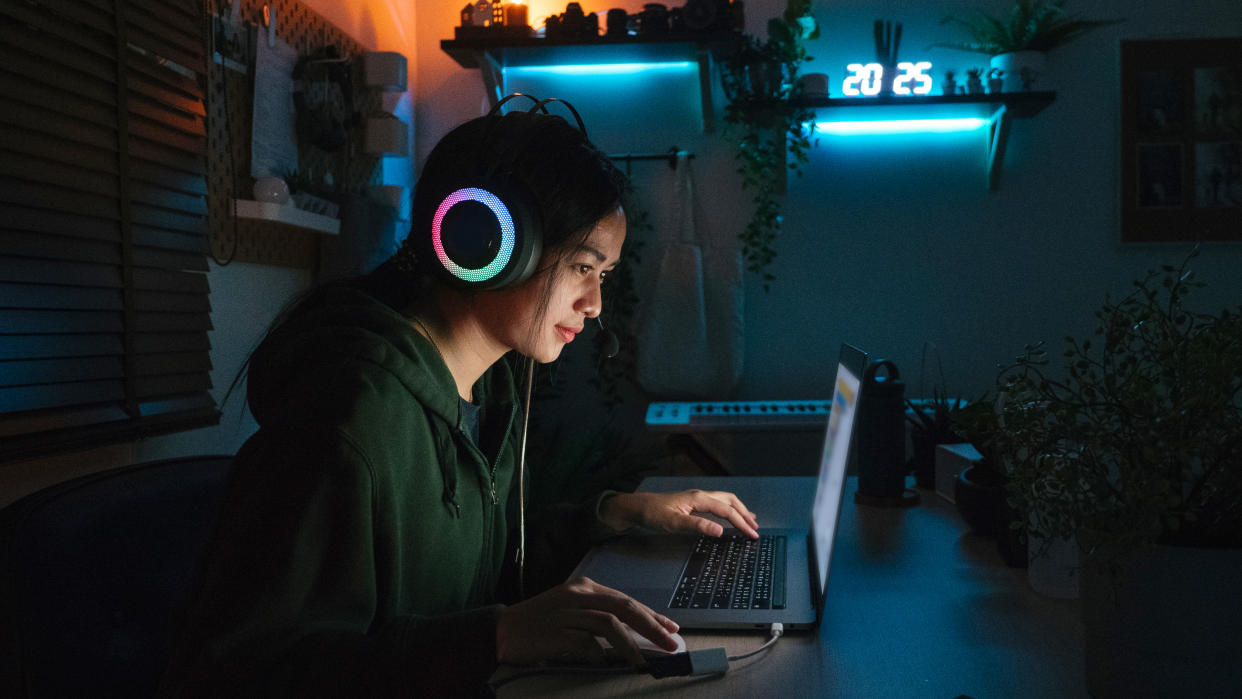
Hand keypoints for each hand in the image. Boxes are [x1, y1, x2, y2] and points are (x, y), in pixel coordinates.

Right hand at [496, 576, 679, 666]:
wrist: (503, 630)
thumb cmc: (540, 623)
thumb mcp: (571, 610)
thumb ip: (598, 616)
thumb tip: (632, 633)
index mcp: (584, 587)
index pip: (626, 600)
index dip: (651, 614)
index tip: (671, 629)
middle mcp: (578, 594)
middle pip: (624, 607)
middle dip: (651, 626)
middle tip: (670, 644)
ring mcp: (567, 612)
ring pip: (610, 624)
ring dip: (631, 644)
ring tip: (643, 662)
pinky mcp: (557, 631)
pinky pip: (587, 642)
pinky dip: (601, 654)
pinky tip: (607, 663)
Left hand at [600, 490, 758, 538]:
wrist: (637, 508)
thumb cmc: (653, 514)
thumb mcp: (674, 523)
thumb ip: (698, 526)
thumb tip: (720, 531)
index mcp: (699, 498)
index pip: (727, 510)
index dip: (742, 523)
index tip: (752, 534)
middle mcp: (700, 495)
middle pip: (731, 501)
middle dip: (745, 514)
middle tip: (755, 529)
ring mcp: (697, 497)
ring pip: (725, 500)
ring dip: (739, 510)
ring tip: (751, 521)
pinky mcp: (693, 502)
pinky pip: (718, 503)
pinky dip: (729, 509)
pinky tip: (730, 515)